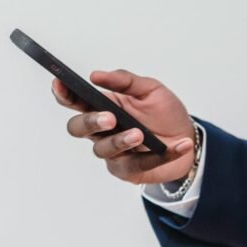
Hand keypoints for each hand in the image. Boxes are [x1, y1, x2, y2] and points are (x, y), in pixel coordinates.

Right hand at [52, 69, 196, 186]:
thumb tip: (96, 75)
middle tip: (109, 117)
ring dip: (121, 141)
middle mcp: (102, 130)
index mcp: (103, 106)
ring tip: (140, 134)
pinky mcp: (128, 171)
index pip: (75, 100)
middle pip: (78, 128)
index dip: (64, 93)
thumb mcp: (150, 89)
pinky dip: (160, 156)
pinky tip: (179, 145)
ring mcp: (113, 152)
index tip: (59, 83)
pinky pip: (138, 165)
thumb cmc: (164, 111)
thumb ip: (125, 81)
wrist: (187, 135)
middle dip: (91, 122)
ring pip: (103, 149)